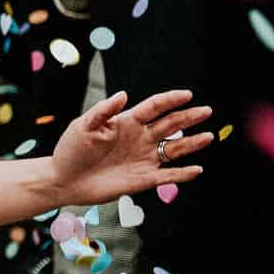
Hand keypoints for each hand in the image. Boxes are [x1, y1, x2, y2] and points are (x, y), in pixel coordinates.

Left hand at [47, 88, 212, 205]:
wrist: (64, 179)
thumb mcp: (83, 126)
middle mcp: (139, 138)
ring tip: (208, 137)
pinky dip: (183, 174)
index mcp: (126, 122)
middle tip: (206, 110)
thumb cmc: (71, 150)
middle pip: (170, 125)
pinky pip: (168, 175)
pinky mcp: (143, 179)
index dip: (170, 100)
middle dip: (188, 117)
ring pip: (174, 149)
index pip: (153, 107)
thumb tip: (123, 94)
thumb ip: (103, 110)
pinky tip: (196, 169)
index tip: (187, 94)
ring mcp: (144, 158)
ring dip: (192, 143)